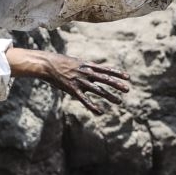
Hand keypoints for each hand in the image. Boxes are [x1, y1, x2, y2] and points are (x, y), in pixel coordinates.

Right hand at [7, 48, 130, 114]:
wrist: (47, 64)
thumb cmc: (61, 63)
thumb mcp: (76, 62)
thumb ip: (86, 67)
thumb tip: (94, 70)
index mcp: (88, 65)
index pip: (106, 69)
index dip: (117, 73)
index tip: (128, 77)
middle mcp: (86, 73)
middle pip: (105, 79)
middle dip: (117, 84)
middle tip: (127, 89)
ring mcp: (80, 81)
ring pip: (98, 90)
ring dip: (109, 96)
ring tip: (119, 102)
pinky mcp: (72, 89)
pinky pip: (84, 99)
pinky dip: (92, 106)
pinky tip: (100, 112)